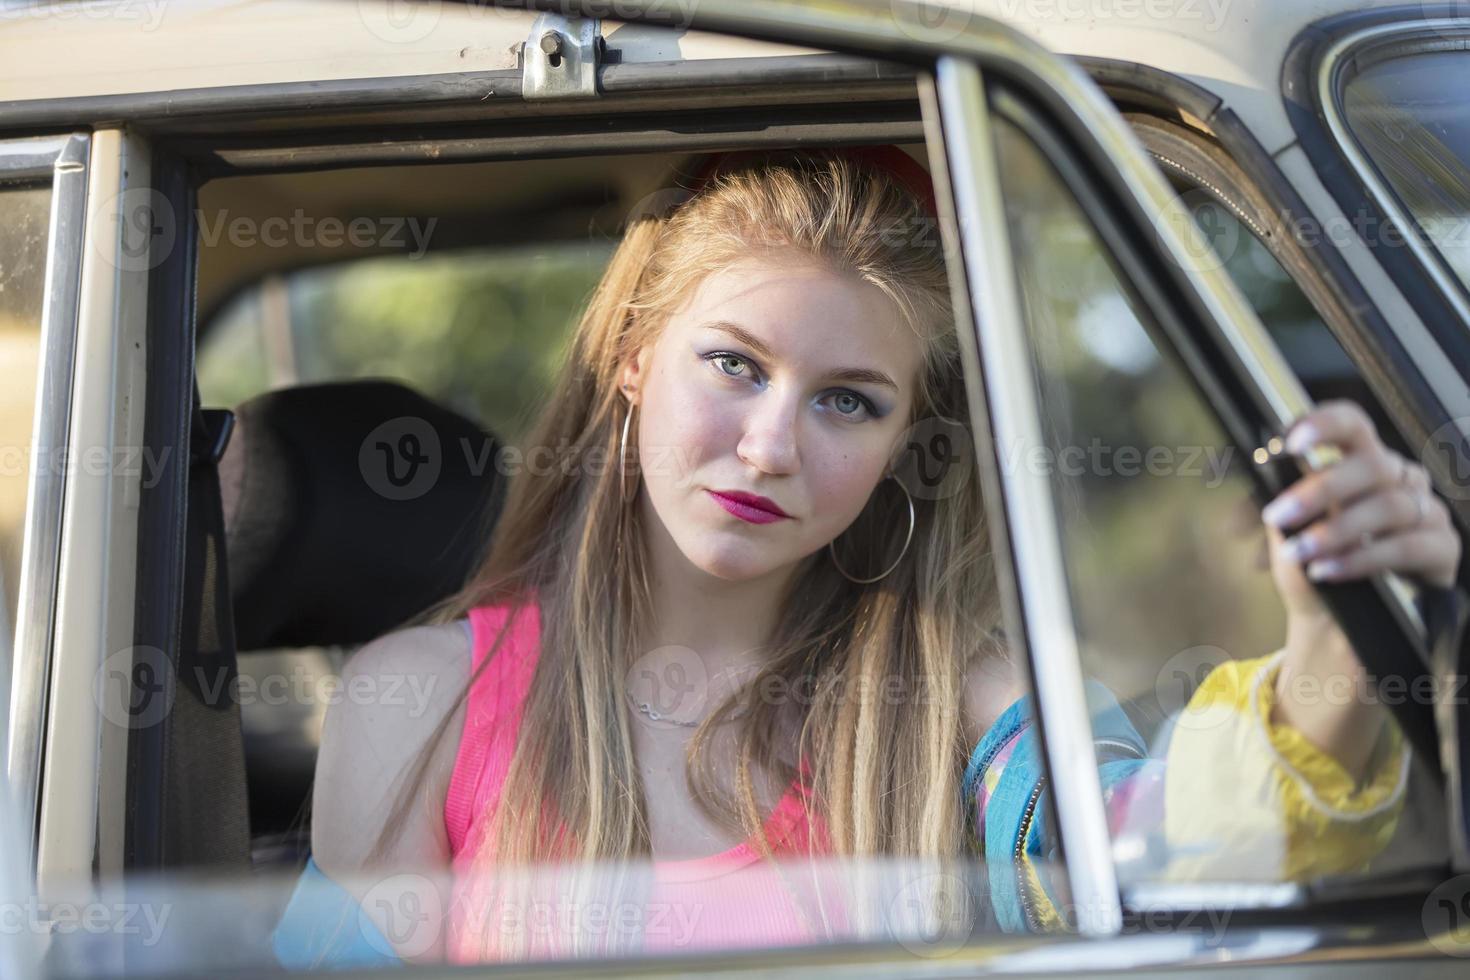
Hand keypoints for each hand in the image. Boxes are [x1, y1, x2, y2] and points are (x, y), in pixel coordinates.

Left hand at [1261, 400, 1459, 615]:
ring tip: (1296, 553)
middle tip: (1275, 516)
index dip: (1325, 425)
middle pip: (1371, 465)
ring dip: (1334, 531)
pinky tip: (1326, 571)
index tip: (1289, 442)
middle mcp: (1400, 478)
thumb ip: (1266, 508)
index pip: (1352, 424)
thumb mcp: (1286, 531)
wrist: (1335, 620)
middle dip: (1320, 490)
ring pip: (1388, 507)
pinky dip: (1360, 559)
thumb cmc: (1314, 561)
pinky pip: (1405, 547)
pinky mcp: (1441, 549)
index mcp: (1362, 460)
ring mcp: (1426, 510)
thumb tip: (1239, 508)